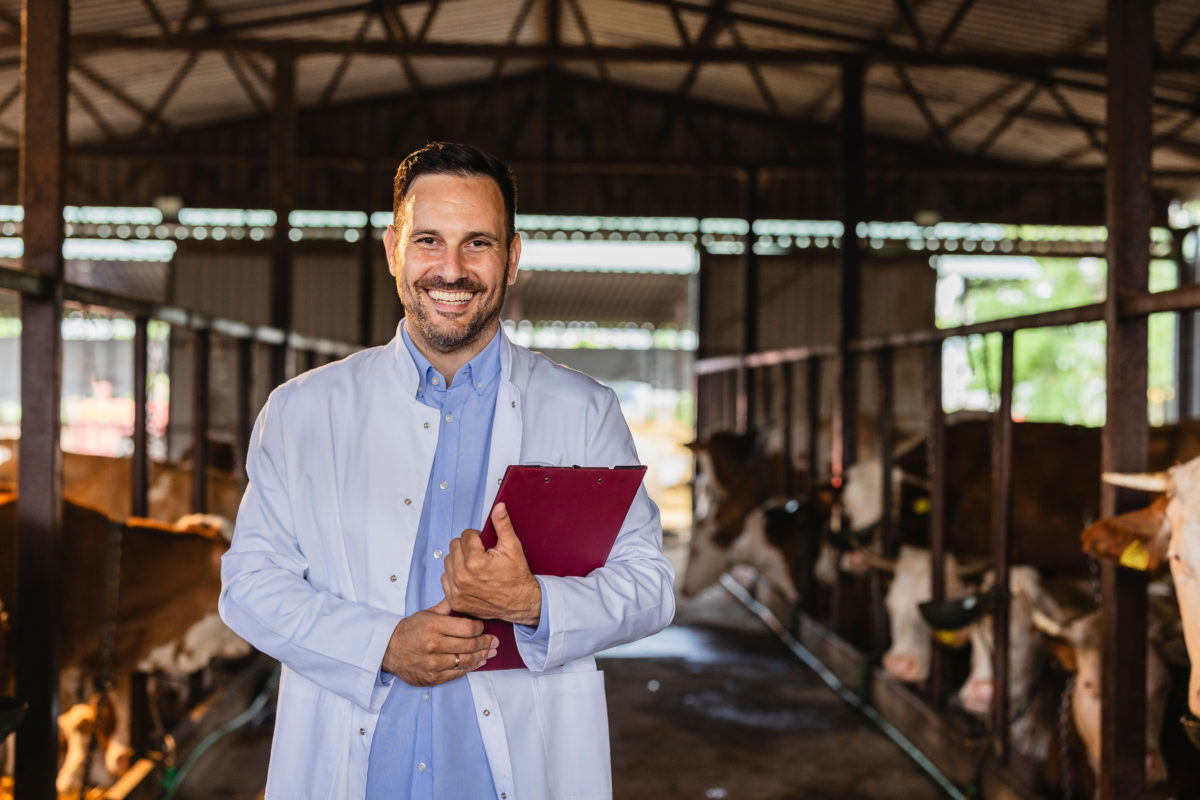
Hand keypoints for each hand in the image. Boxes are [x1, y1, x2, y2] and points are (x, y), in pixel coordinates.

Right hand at [381, 597, 497, 686]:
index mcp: (434, 626)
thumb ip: (446, 606)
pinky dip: (470, 668)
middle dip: (486, 643)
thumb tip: (462, 594)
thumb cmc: (409, 630)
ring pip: (466, 661)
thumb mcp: (426, 613)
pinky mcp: (432, 677)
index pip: (467, 628)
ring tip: (490, 652)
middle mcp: (434, 645)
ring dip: (481, 657)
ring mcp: (433, 663)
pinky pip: (457, 673)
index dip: (480, 628)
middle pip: (469, 645)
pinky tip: (478, 663)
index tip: (484, 627)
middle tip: (494, 641)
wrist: (388, 651)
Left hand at [442, 503, 541, 625]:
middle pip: (454, 546)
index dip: (478, 538)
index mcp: (475, 562)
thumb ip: (503, 525)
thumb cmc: (517, 576)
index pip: (466, 535)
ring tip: (475, 566)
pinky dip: (455, 576)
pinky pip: (445, 578)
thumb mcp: (513, 547)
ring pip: (448, 561)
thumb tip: (499, 507)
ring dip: (459, 560)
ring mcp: (457, 590)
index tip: (486, 545)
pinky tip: (469, 577)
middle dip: (467, 547)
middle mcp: (462, 577)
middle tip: (481, 555)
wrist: (519, 603)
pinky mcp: (455, 600)